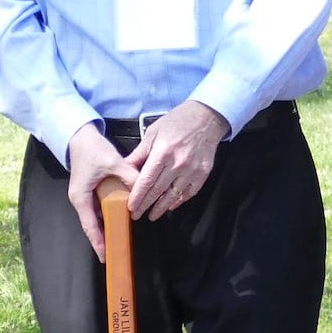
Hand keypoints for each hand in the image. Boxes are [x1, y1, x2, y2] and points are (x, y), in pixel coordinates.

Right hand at [66, 123, 133, 259]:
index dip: (98, 242)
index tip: (105, 256)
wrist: (80, 136)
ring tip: (120, 240)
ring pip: (97, 217)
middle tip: (116, 253)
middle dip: (104, 239)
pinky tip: (121, 219)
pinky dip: (109, 214)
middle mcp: (80, 199)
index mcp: (80, 197)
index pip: (89, 226)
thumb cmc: (92, 149)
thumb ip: (128, 176)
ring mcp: (85, 196)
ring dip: (108, 227)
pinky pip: (100, 207)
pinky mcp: (91, 190)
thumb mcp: (112, 162)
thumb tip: (143, 188)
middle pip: (92, 225)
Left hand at [124, 102, 227, 220]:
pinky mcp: (203, 173)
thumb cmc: (178, 122)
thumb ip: (140, 153)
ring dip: (161, 207)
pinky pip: (189, 192)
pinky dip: (179, 201)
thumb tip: (125, 167)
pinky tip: (170, 205)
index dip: (138, 196)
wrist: (206, 118)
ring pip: (173, 195)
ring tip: (152, 215)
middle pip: (158, 191)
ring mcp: (192, 170)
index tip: (131, 206)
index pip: (147, 180)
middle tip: (136, 214)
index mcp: (163, 152)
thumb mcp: (153, 132)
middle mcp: (178, 163)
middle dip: (145, 205)